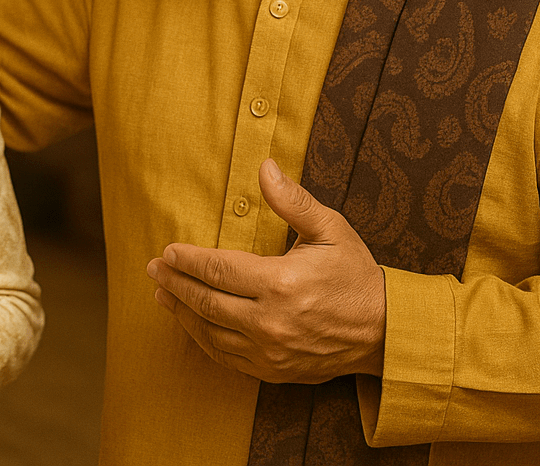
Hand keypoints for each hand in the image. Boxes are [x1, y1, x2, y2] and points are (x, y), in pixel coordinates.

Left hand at [146, 158, 385, 384]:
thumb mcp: (330, 229)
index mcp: (282, 283)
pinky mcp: (274, 371)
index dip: (189, 260)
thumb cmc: (356, 274)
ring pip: (210, 333)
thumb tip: (263, 166)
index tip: (168, 251)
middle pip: (206, 302)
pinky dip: (203, 340)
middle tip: (154, 269)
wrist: (386, 331)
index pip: (219, 270)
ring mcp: (271, 352)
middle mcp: (271, 322)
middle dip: (175, 283)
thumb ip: (292, 200)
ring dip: (182, 312)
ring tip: (162, 293)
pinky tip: (191, 324)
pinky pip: (226, 358)